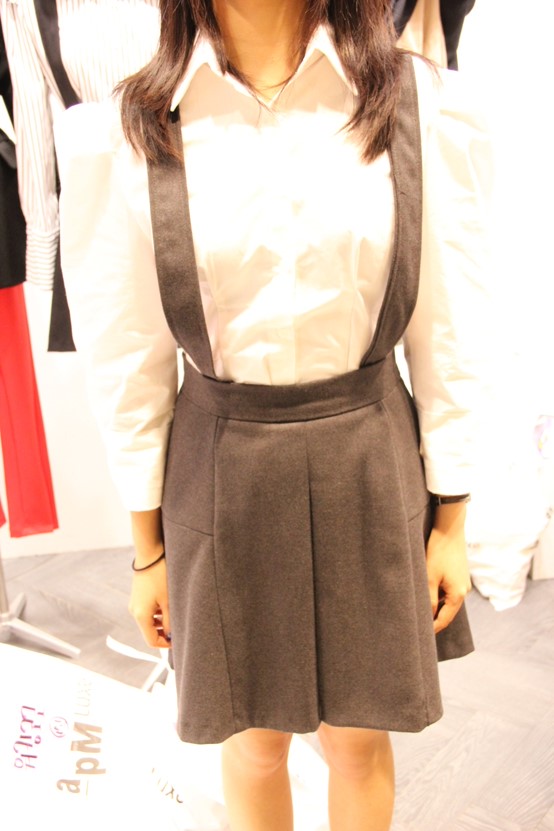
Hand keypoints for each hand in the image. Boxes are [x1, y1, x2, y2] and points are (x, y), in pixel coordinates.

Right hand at [128, 557, 171, 647]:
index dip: (164, 644)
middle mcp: (134, 612)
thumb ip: (170, 621)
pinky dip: (156, 614)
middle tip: (178, 630)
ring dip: (160, 623)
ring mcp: (134, 604)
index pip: (151, 640)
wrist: (150, 555)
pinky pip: (146, 612)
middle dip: (163, 634)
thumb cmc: (160, 577)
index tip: (177, 641)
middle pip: (149, 632)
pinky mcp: (137, 598)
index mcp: (141, 615)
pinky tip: (167, 606)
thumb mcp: (169, 601)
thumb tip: (171, 635)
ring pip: (148, 622)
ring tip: (174, 616)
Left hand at [426, 503, 471, 633]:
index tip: (421, 636)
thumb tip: (428, 616)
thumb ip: (430, 599)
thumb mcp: (430, 577)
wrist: (450, 528)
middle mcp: (464, 590)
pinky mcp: (459, 574)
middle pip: (448, 612)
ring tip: (421, 612)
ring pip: (448, 601)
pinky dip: (440, 596)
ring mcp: (462, 582)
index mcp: (458, 595)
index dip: (433, 628)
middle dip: (435, 619)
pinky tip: (429, 595)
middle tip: (419, 627)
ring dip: (437, 607)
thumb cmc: (439, 552)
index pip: (445, 619)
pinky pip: (449, 591)